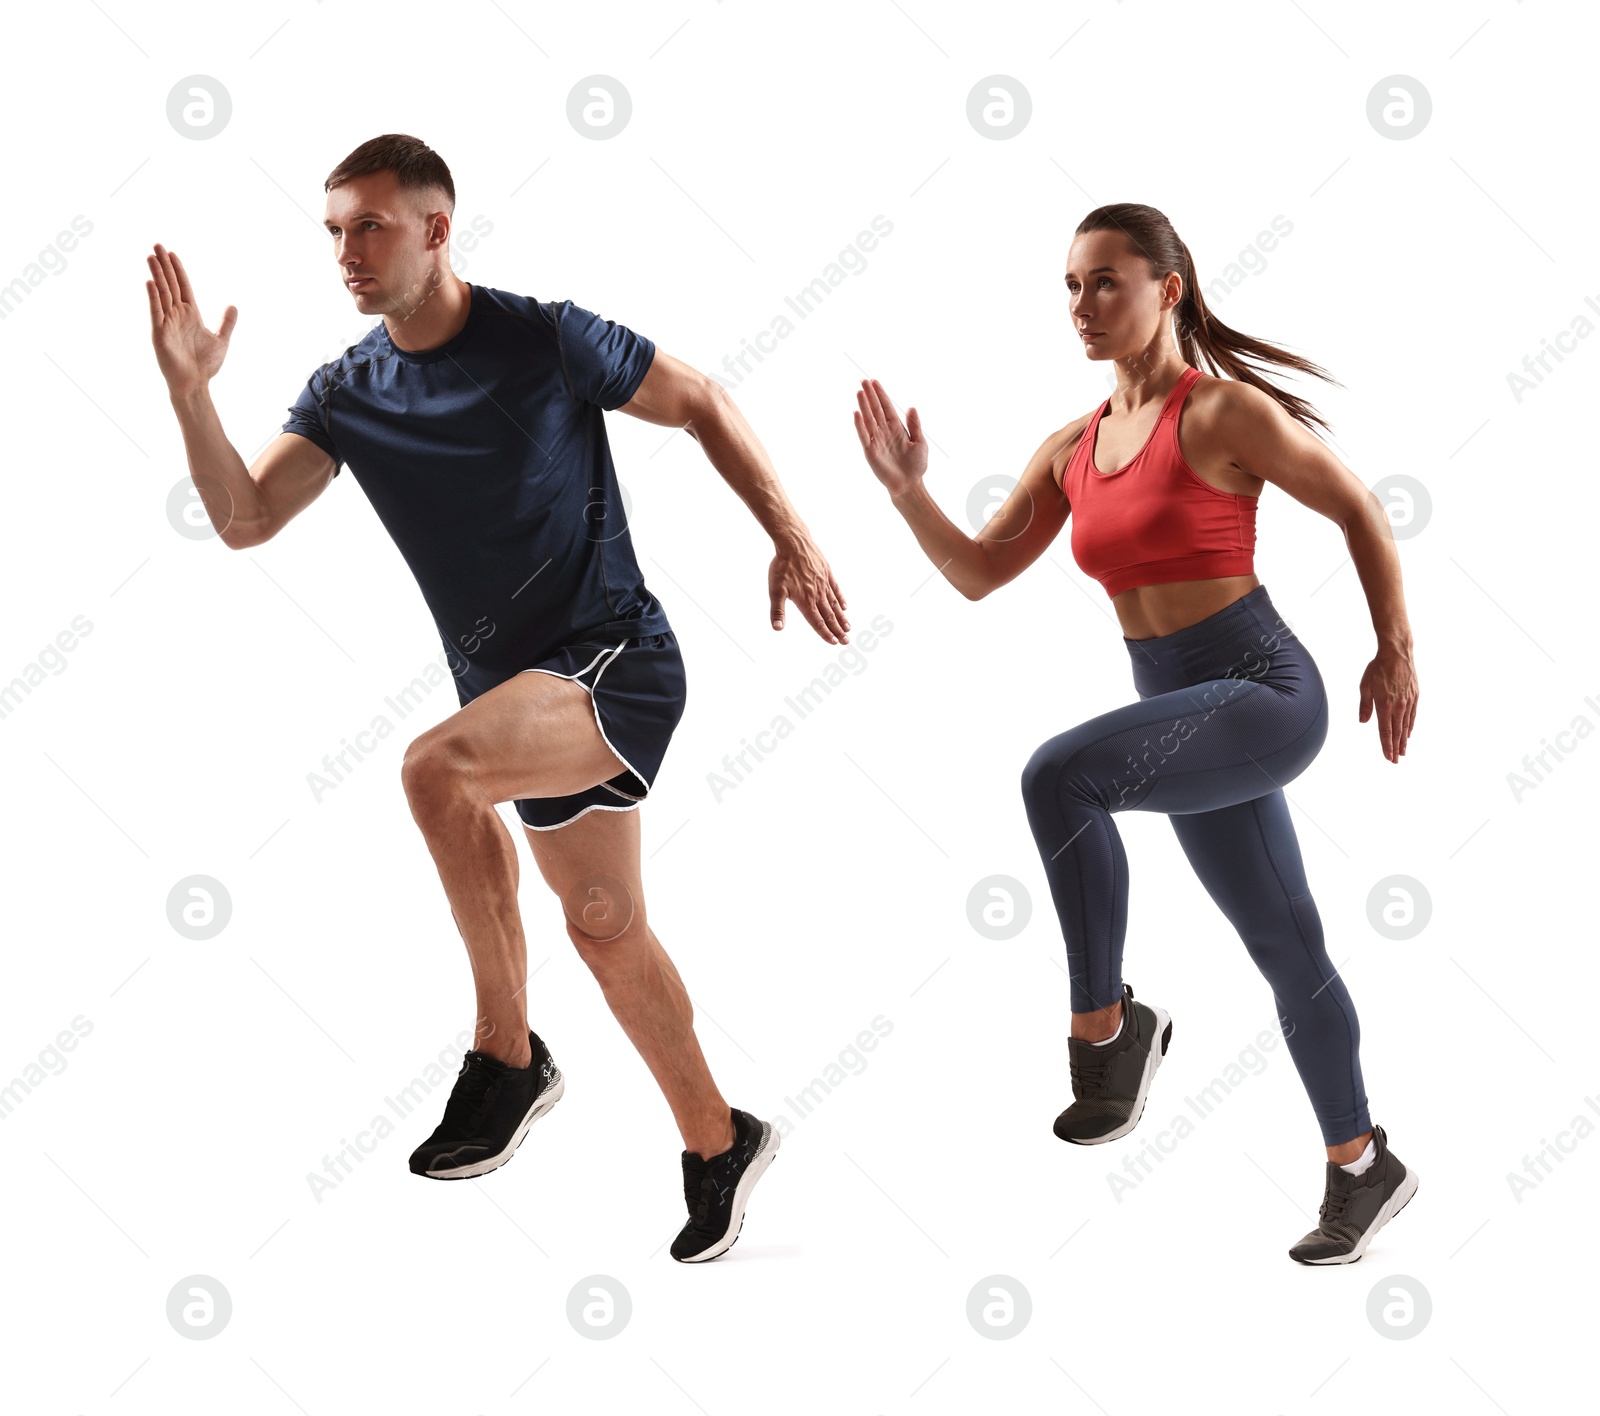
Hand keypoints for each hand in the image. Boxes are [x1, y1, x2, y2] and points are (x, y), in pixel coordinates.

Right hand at [146, 243, 235, 396]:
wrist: (195, 384)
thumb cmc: (205, 365)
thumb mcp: (221, 340)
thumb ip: (227, 322)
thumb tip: (233, 306)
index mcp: (191, 314)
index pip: (183, 286)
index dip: (178, 270)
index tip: (172, 253)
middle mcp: (177, 315)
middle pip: (170, 284)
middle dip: (164, 265)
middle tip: (157, 245)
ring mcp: (167, 322)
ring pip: (161, 293)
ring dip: (157, 275)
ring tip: (151, 256)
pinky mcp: (159, 333)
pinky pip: (155, 311)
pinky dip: (153, 297)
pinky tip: (150, 282)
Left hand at [769, 532, 848, 642]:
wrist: (793, 543)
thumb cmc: (782, 567)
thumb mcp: (775, 590)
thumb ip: (777, 611)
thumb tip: (777, 628)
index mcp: (805, 601)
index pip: (817, 622)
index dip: (825, 633)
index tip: (834, 642)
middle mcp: (817, 594)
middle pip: (829, 616)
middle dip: (838, 630)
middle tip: (847, 641)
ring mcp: (824, 583)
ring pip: (834, 605)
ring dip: (841, 617)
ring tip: (848, 628)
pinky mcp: (827, 573)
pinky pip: (836, 589)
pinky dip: (841, 599)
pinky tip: (845, 606)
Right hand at [853, 378, 927, 496]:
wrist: (910, 485)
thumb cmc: (916, 465)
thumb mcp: (920, 442)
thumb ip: (914, 425)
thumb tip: (912, 407)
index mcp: (896, 428)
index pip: (886, 407)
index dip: (881, 394)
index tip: (874, 381)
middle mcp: (884, 432)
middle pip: (875, 410)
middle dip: (870, 395)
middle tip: (863, 380)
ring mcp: (876, 441)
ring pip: (868, 419)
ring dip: (863, 406)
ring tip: (859, 392)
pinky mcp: (870, 452)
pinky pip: (864, 436)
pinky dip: (859, 425)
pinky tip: (856, 413)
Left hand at [1358, 647, 1417, 762]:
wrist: (1397, 654)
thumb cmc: (1378, 668)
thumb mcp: (1365, 686)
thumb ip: (1365, 705)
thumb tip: (1363, 722)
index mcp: (1385, 705)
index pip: (1385, 731)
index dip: (1386, 746)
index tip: (1388, 757)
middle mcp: (1399, 706)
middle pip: (1397, 732)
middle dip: (1396, 748)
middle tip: (1395, 760)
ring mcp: (1409, 701)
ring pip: (1406, 725)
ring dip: (1404, 740)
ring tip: (1403, 751)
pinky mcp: (1415, 696)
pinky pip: (1413, 715)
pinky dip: (1410, 726)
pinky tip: (1409, 733)